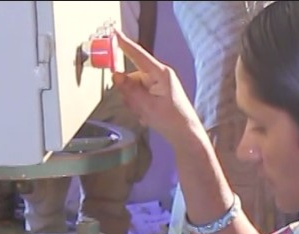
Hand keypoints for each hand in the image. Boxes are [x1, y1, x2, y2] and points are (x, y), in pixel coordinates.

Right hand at [110, 28, 204, 143]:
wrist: (185, 134)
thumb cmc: (171, 120)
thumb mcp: (146, 106)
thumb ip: (129, 90)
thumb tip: (116, 75)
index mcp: (160, 73)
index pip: (138, 55)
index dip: (124, 44)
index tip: (113, 34)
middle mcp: (159, 75)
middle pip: (132, 77)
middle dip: (130, 94)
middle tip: (139, 108)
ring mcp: (158, 84)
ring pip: (133, 88)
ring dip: (134, 102)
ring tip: (146, 114)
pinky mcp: (157, 92)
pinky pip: (139, 95)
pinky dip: (139, 106)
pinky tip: (148, 116)